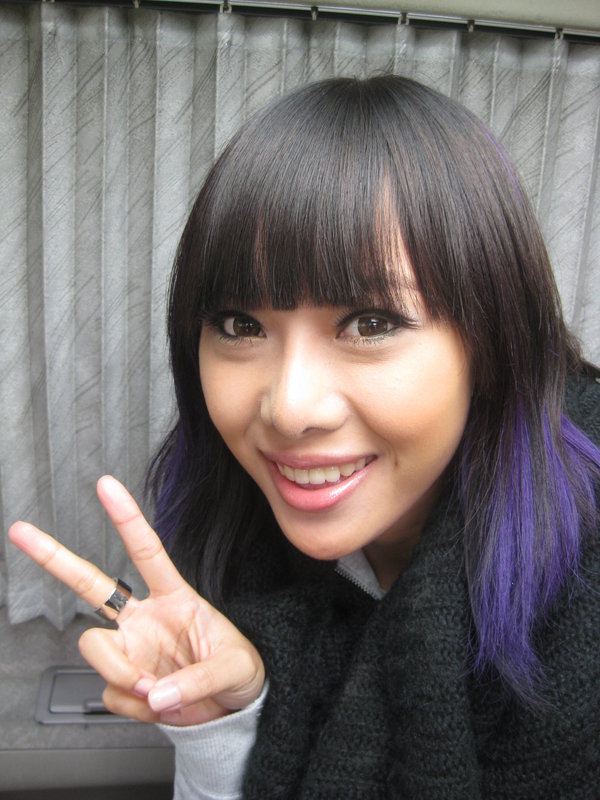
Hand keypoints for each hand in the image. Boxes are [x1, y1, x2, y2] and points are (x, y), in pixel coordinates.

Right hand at [8, 475, 264, 725]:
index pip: (147, 551)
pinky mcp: (122, 680)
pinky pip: (112, 694)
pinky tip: (157, 703)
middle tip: (22, 532)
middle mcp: (143, 618)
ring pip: (94, 648)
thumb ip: (198, 680)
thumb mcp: (235, 668)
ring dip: (123, 675)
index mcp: (174, 598)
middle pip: (89, 585)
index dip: (126, 518)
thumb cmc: (236, 671)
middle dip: (54, 557)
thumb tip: (156, 694)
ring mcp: (129, 648)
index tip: (106, 486)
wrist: (230, 707)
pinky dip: (135, 707)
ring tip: (157, 690)